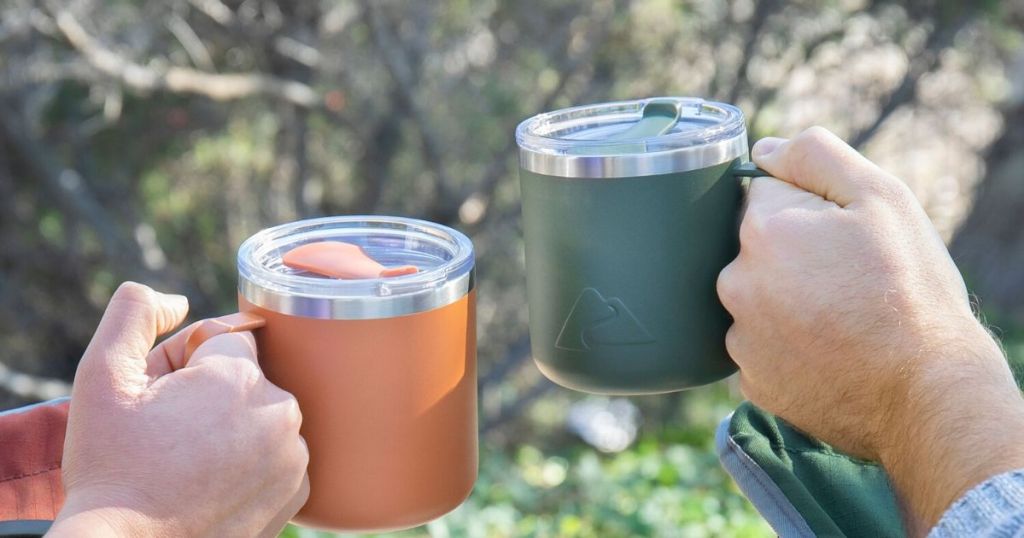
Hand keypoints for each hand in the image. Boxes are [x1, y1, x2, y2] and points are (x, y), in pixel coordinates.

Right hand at [47, 282, 308, 537]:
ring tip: (190, 462)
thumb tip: (177, 300)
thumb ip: (136, 314)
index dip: (188, 362)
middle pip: (248, 378)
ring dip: (234, 428)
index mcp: (240, 377)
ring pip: (262, 417)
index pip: (227, 339)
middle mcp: (280, 412)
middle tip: (171, 433)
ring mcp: (293, 456)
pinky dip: (251, 463)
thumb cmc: (113, 468)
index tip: (165, 398)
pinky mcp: (297, 492)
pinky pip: (276, 455)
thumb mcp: (103, 378)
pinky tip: (213, 483)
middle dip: (213, 394)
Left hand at [717, 127, 1023, 534]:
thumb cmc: (909, 290)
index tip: (842, 236)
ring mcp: (740, 338)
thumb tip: (765, 149)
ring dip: (788, 302)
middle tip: (849, 280)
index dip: (809, 210)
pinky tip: (830, 352)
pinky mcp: (751, 382)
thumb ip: (815, 157)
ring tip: (844, 320)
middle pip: (758, 250)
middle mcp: (735, 283)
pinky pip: (764, 348)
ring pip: (759, 300)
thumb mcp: (881, 198)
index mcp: (761, 231)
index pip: (765, 195)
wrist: (925, 391)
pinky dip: (789, 347)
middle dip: (794, 255)